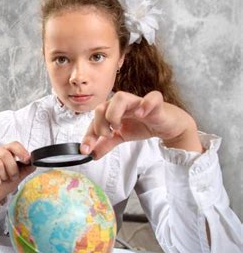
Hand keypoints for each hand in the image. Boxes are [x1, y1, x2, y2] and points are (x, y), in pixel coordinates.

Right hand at [0, 142, 35, 207]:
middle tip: (12, 177)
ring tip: (2, 180)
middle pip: (6, 154)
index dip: (21, 151)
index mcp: (4, 151)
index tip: (27, 160)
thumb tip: (34, 163)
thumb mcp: (17, 176)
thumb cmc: (2, 184)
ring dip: (3, 176)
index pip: (13, 145)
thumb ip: (25, 169)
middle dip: (12, 169)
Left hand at [81, 91, 202, 158]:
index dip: (89, 135)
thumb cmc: (142, 125)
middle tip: (107, 136)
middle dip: (100, 123)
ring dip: (114, 113)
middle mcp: (122, 104)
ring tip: (118, 127)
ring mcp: (138, 102)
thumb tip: (91, 155)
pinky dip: (145, 105)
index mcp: (112, 111)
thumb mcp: (121, 137)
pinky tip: (140, 115)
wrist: (167, 125)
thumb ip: (106, 144)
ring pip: (120, 97)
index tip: (85, 150)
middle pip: (102, 106)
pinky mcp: (156, 103)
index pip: (94, 120)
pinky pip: (152, 97)